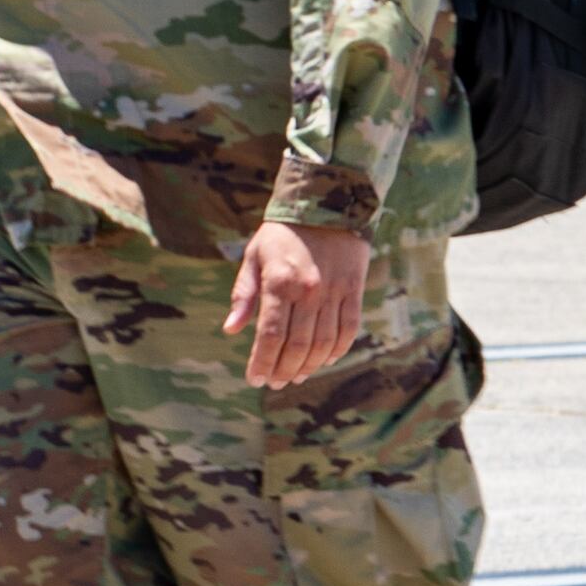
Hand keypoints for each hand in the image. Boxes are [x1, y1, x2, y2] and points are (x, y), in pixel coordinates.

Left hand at [224, 222, 372, 389]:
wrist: (328, 202)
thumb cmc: (283, 232)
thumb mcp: (254, 256)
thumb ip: (243, 294)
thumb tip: (230, 330)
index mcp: (279, 282)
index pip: (269, 335)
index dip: (262, 362)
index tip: (255, 380)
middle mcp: (308, 290)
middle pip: (297, 344)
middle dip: (284, 370)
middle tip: (275, 383)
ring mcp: (334, 291)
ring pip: (323, 342)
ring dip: (309, 365)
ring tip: (296, 376)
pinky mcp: (354, 289)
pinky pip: (349, 328)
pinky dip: (338, 349)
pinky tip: (326, 360)